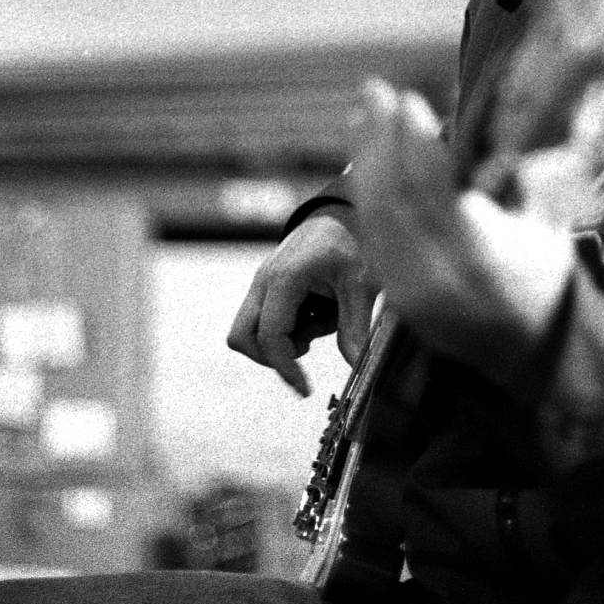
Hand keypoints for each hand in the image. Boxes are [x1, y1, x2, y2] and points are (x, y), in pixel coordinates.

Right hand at [227, 210, 377, 396]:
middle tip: (309, 346)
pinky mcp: (266, 288)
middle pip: (242, 337)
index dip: (285, 368)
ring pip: (251, 332)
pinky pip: (264, 320)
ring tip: (322, 318)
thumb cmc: (353, 243)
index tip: (305, 389)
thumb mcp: (362, 282)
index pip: (270, 337)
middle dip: (272, 356)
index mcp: (285, 279)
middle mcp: (263, 282)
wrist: (341, 214)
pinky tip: (317, 309)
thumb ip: (356, 325)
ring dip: (285, 339)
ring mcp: (261, 284)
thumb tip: (356, 366)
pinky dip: (289, 327)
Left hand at [350, 79, 574, 367]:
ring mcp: (413, 295)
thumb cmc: (547, 279)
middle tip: (373, 90)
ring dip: (365, 161)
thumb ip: (512, 181)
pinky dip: (367, 196)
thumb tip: (486, 124)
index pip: (432, 189)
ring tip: (361, 115)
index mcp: (482, 258)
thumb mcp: (543, 225)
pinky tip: (365, 163)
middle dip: (380, 139)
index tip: (408, 99)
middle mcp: (439, 280)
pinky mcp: (398, 302)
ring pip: (375, 218)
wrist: (537, 355)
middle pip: (393, 198)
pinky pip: (373, 239)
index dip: (414, 141)